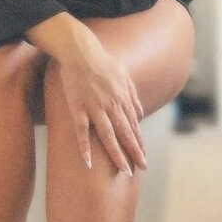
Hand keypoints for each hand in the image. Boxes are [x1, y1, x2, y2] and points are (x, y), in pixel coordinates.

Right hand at [57, 25, 147, 174]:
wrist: (80, 51)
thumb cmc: (102, 61)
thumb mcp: (124, 75)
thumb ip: (132, 95)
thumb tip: (140, 113)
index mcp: (123, 98)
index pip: (133, 125)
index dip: (139, 142)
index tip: (143, 156)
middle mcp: (112, 105)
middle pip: (125, 133)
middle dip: (135, 152)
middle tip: (142, 168)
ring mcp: (95, 107)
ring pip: (108, 135)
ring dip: (117, 154)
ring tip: (124, 170)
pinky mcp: (78, 108)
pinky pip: (82, 131)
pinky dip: (85, 147)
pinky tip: (88, 162)